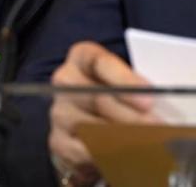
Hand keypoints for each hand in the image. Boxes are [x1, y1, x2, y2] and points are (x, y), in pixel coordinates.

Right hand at [48, 41, 155, 184]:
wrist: (92, 118)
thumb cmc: (117, 94)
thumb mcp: (126, 80)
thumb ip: (136, 85)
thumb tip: (151, 107)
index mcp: (83, 58)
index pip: (101, 63)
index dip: (125, 81)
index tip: (148, 101)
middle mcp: (65, 81)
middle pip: (95, 98)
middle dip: (129, 116)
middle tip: (154, 129)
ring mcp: (59, 111)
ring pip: (91, 127)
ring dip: (121, 138)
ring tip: (145, 143)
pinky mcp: (59, 140)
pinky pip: (83, 151)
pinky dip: (106, 155)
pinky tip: (124, 154)